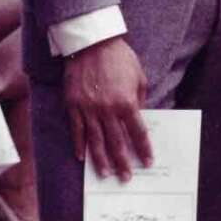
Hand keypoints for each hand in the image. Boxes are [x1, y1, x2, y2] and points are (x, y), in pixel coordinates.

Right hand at [63, 36, 152, 180]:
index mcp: (127, 102)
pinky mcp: (73, 105)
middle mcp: (107, 109)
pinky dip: (79, 145)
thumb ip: (140, 99)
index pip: (137, 133)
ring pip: (95, 141)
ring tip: (105, 175)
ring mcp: (88, 109)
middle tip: (125, 177)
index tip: (147, 162)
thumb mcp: (139, 76)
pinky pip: (76, 130)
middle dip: (122, 162)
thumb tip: (139, 117)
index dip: (143, 149)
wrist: (92, 42)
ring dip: (101, 160)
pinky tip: (81, 157)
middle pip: (116, 142)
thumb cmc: (119, 57)